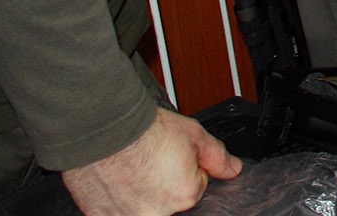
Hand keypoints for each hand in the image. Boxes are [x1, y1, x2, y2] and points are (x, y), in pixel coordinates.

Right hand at [62, 107, 240, 215]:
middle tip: (151, 161)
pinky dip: (117, 199)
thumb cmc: (144, 130)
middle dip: (164, 183)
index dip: (187, 168)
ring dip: (140, 193)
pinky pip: (117, 211)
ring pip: (144, 206)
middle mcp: (158, 213)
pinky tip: (116, 179)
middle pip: (170, 200)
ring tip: (132, 169)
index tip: (172, 157)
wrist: (104, 128)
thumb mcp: (194, 134)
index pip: (196, 186)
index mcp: (184, 195)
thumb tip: (233, 168)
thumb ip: (217, 156)